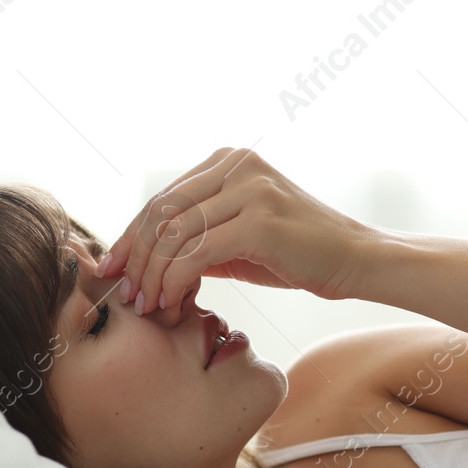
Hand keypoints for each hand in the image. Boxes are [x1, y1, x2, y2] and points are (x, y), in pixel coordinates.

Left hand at [98, 147, 376, 322]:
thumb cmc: (299, 254)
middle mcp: (236, 165)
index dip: (131, 236)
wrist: (356, 260)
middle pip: (161, 212)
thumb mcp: (241, 237)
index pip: (163, 198)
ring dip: (153, 275)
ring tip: (149, 306)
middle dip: (135, 257)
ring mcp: (249, 189)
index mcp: (229, 161)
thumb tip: (147, 256)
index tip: (112, 270)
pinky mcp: (259, 221)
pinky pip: (198, 252)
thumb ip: (200, 234)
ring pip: (175, 233)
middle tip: (125, 294)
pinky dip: (176, 281)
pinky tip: (174, 303)